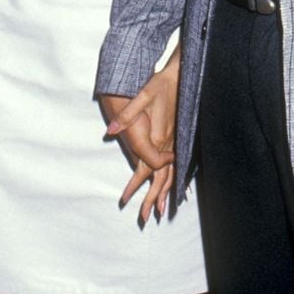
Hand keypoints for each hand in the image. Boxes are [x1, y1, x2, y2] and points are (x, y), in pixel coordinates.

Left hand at [101, 54, 179, 222]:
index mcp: (159, 137)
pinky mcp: (179, 137)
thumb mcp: (143, 96)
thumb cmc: (161, 84)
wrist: (182, 75)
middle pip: (162, 177)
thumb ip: (127, 115)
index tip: (125, 200)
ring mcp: (177, 141)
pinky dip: (174, 180)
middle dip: (153, 199)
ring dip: (164, 193)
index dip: (135, 185)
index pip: (148, 169)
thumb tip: (111, 131)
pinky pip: (178, 165)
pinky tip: (175, 189)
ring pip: (172, 173)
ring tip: (159, 212)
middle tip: (144, 218)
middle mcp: (170, 143)